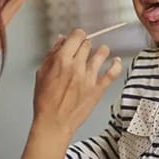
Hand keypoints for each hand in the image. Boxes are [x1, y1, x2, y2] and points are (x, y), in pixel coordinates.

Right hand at [10, 30, 121, 158]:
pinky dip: (116, 64)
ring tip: (101, 52)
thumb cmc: (45, 101)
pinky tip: (116, 61)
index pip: (76, 36)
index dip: (77, 35)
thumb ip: (52, 54)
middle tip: (83, 50)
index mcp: (61, 60)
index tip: (77, 38)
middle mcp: (77, 66)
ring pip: (102, 53)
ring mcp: (89, 78)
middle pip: (88, 44)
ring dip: (102, 50)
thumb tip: (61, 40)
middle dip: (85, 44)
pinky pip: (112, 72)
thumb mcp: (42, 73)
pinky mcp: (98, 89)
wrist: (53, 124)